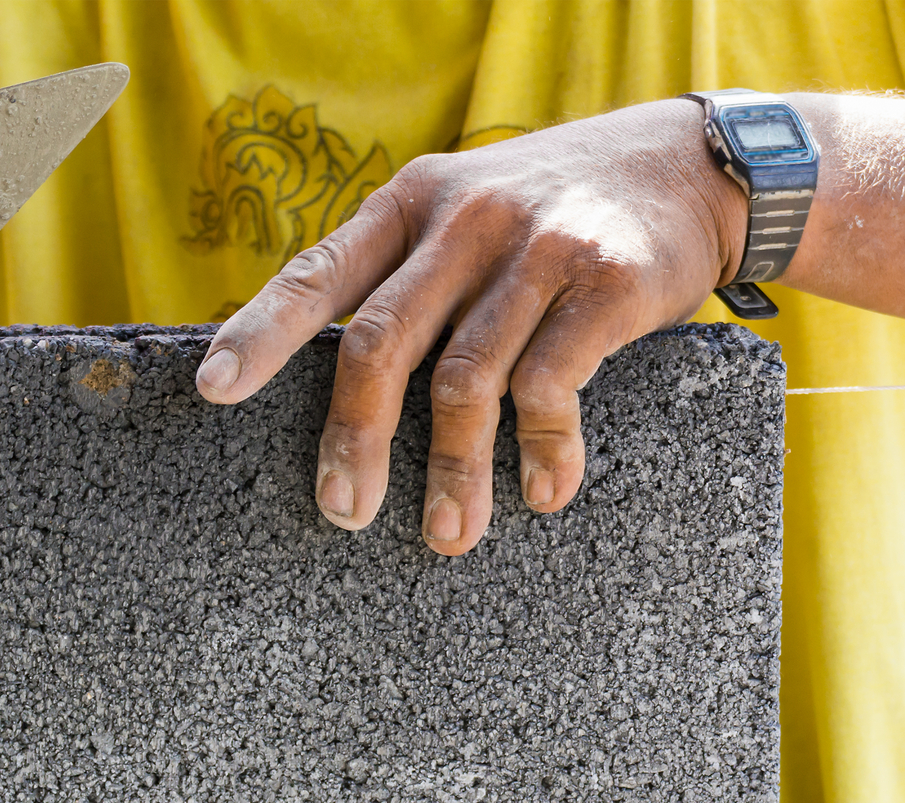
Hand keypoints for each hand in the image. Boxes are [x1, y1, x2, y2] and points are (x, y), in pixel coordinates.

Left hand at [193, 99, 745, 552]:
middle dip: (355, 439)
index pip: (318, 274)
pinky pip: (550, 386)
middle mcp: (463, 219)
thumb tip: (338, 390)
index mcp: (410, 204)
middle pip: (381, 343)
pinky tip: (544, 493)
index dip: (260, 334)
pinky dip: (543, 451)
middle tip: (343, 513)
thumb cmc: (549, 212)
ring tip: (448, 536)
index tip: (213, 391)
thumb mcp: (463, 208)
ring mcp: (535, 249)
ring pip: (465, 381)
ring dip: (454, 473)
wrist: (691, 165)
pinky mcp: (605, 284)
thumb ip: (404, 275)